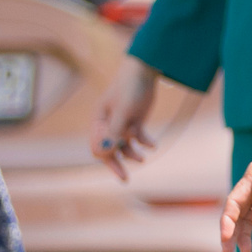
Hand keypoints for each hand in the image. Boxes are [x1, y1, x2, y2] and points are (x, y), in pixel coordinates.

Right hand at [91, 57, 163, 181]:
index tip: (119, 162)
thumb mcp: (123, 112)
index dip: (107, 157)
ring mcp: (122, 124)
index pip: (98, 146)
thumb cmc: (129, 89)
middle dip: (116, 164)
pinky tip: (153, 145)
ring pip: (124, 146)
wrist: (145, 72)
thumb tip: (103, 153)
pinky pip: (138, 137)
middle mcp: (108, 125)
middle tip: (125, 179)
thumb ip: (114, 132)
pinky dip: (145, 141)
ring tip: (143, 159)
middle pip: (110, 149)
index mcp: (99, 122)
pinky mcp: (135, 122)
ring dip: (132, 153)